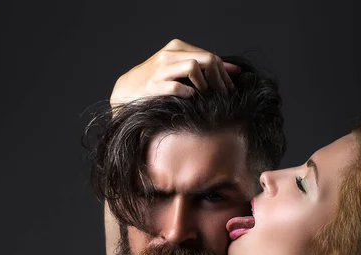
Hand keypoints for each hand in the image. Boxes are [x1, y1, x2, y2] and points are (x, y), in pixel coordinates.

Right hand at [110, 38, 239, 105]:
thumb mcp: (179, 69)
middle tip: (225, 95)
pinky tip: (192, 99)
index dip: (225, 73)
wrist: (126, 91)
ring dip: (206, 84)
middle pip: (206, 59)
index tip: (232, 88)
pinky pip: (177, 86)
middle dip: (220, 79)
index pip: (210, 56)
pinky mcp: (154, 86)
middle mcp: (170, 55)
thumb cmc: (156, 82)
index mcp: (177, 48)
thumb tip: (235, 70)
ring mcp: (161, 69)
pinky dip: (189, 93)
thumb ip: (204, 68)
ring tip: (207, 97)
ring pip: (194, 67)